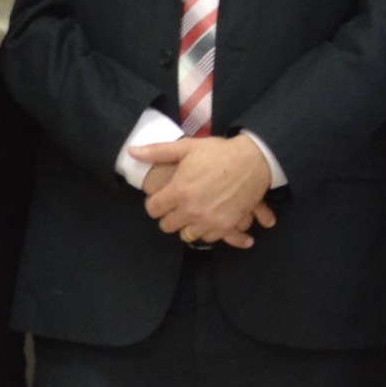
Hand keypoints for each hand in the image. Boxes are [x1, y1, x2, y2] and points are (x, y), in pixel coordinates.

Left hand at [135, 133, 275, 246]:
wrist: (254, 161)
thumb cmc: (218, 153)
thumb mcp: (187, 147)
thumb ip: (157, 151)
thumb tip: (132, 151)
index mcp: (178, 192)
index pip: (153, 210)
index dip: (154, 203)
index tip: (160, 198)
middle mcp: (191, 211)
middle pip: (167, 226)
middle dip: (168, 216)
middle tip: (176, 205)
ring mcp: (210, 221)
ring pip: (186, 235)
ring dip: (186, 225)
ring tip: (192, 213)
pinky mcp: (227, 227)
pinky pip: (208, 239)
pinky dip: (206, 231)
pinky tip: (207, 220)